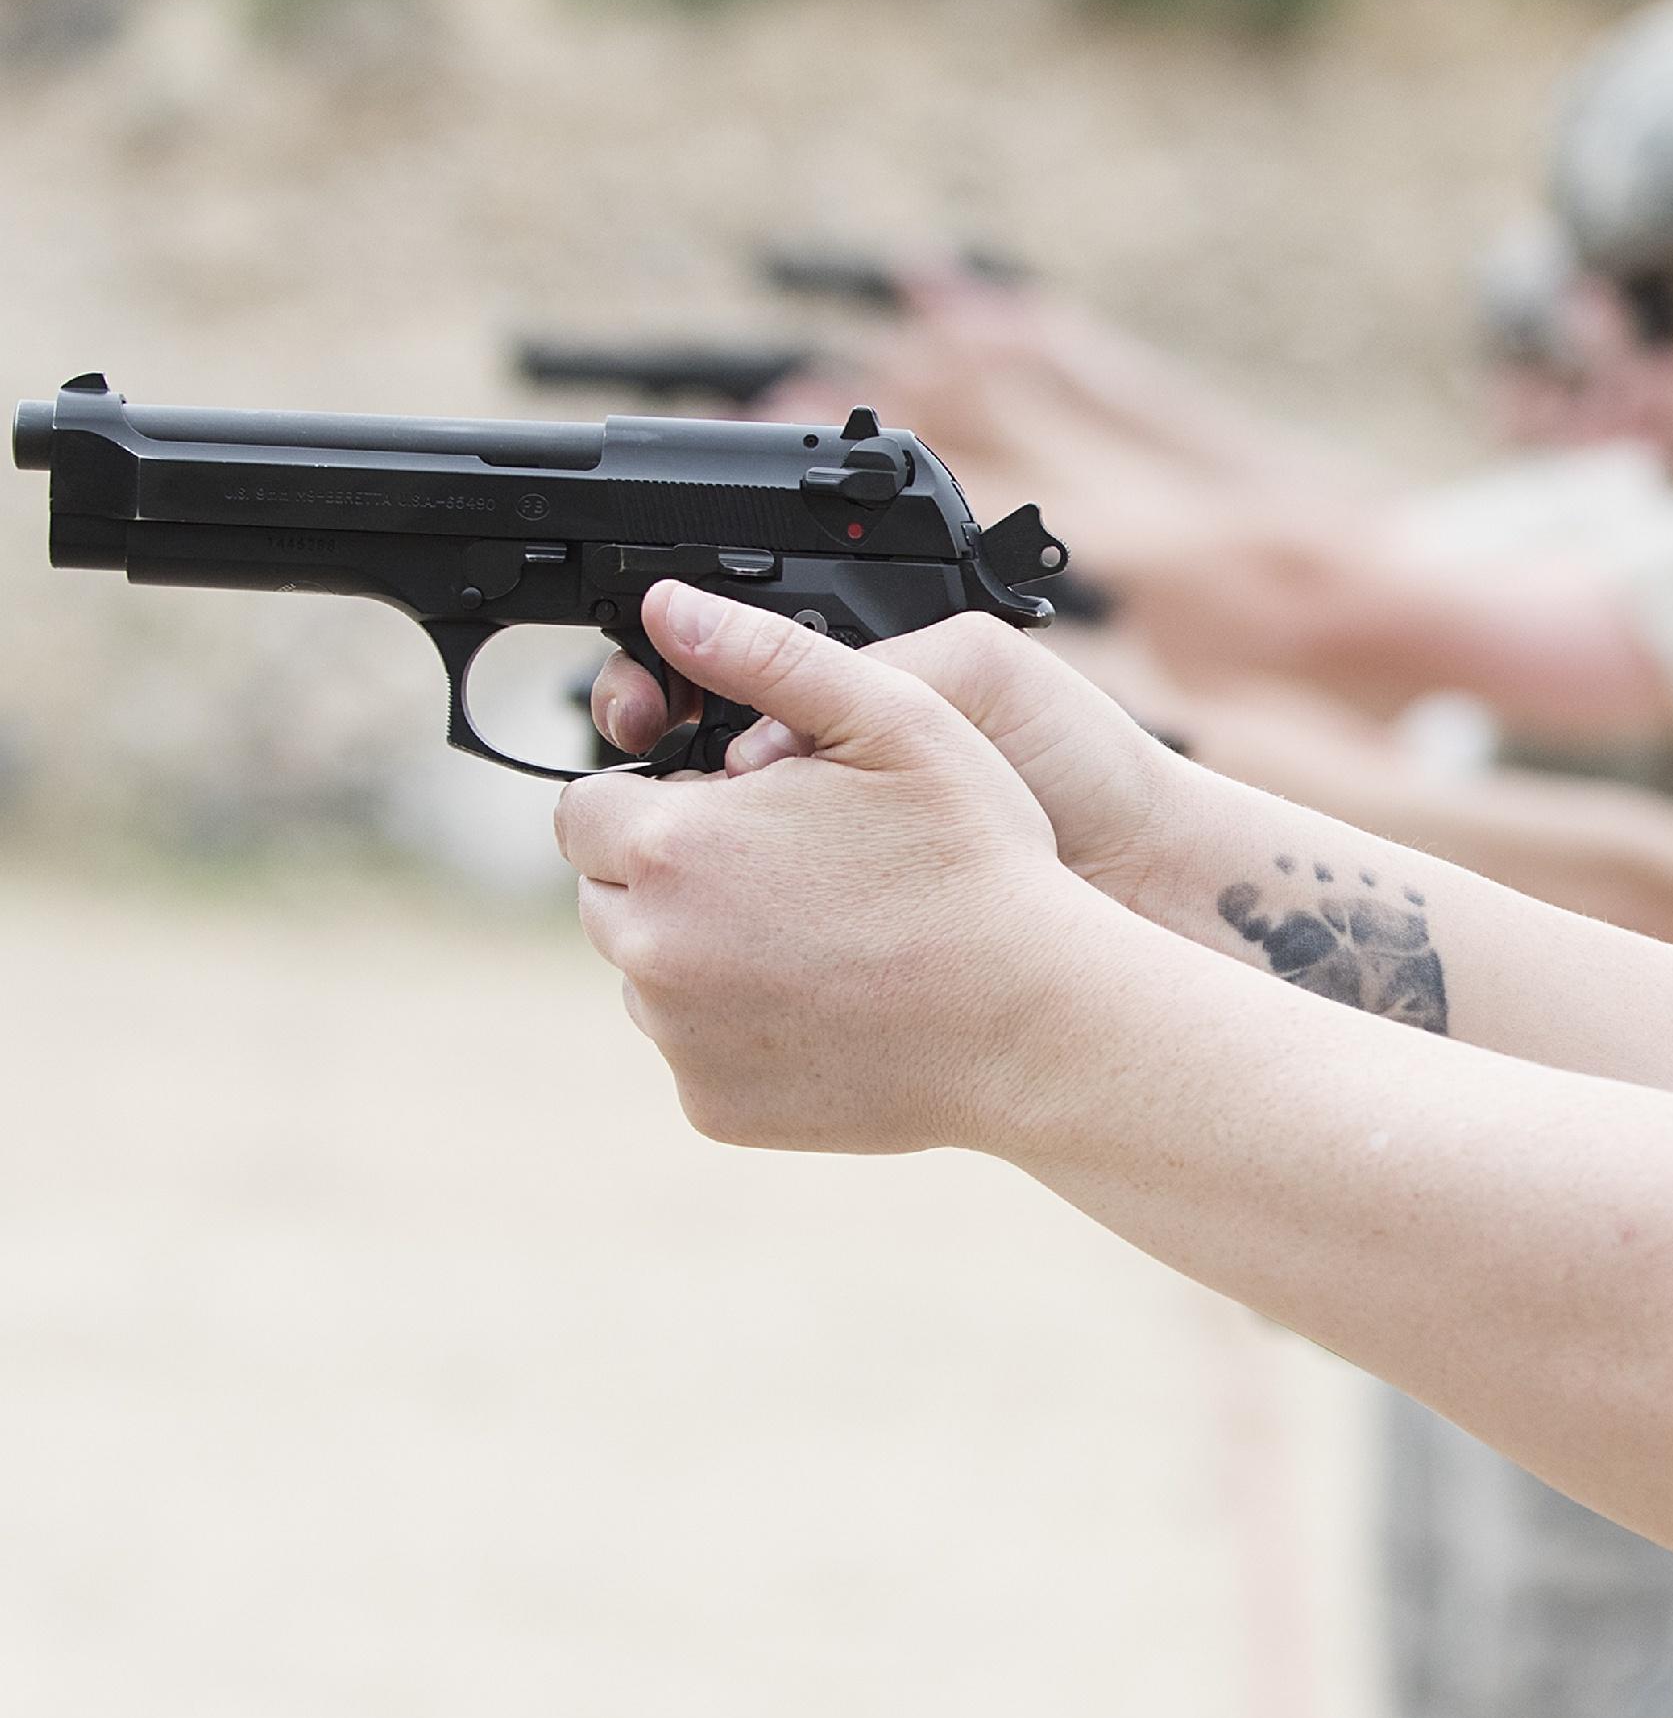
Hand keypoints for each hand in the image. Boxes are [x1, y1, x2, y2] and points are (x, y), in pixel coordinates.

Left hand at [559, 584, 1139, 1154]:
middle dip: (677, 876)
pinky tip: (830, 1007)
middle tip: (792, 873)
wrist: (1039, 1024)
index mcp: (670, 846)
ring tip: (821, 941)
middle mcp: (650, 949)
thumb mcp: (896, 721)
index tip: (737, 811)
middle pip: (612, 895)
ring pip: (653, 977)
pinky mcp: (715, 1107)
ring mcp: (679, 1040)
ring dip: (706, 953)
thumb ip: (769, 656)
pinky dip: (742, 1033)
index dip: (661, 800)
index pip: (587, 809)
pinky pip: (698, 1056)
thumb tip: (669, 610)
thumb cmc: (980, 868)